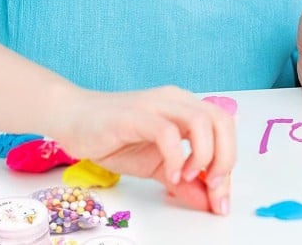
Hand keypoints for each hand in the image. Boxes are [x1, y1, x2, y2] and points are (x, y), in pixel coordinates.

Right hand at [50, 86, 235, 214]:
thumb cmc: (114, 138)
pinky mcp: (136, 115)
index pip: (224, 129)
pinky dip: (176, 156)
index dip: (229, 164)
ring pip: (202, 121)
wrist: (72, 118)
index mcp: (186, 108)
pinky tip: (169, 176)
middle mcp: (178, 101)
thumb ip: (181, 181)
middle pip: (222, 121)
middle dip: (225, 158)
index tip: (222, 200)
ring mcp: (158, 105)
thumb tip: (207, 201)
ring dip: (204, 155)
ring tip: (187, 179)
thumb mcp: (154, 165)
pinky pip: (168, 132)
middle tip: (213, 188)